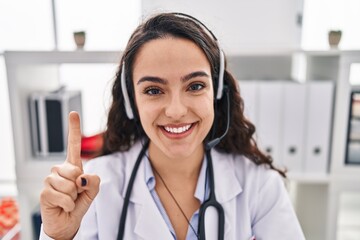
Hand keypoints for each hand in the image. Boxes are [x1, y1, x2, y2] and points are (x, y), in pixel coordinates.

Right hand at [40, 112, 99, 238]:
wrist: (67, 222)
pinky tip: (64, 206)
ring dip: (73, 196)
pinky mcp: (44, 192)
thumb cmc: (79, 203)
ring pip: (69, 184)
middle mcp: (59, 170)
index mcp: (73, 166)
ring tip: (69, 200)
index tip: (73, 113)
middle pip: (75, 169)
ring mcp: (50, 180)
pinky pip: (63, 196)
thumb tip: (80, 177)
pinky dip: (68, 204)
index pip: (73, 145)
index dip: (74, 129)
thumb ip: (93, 181)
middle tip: (76, 193)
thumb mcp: (92, 191)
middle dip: (80, 185)